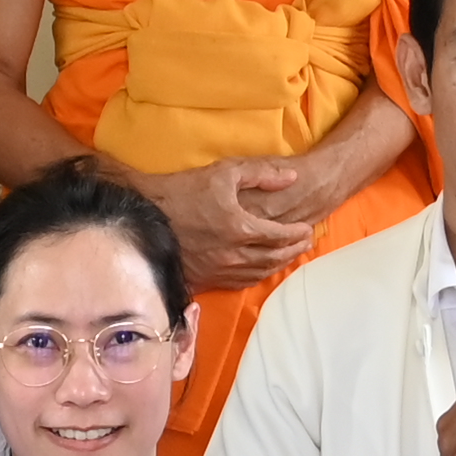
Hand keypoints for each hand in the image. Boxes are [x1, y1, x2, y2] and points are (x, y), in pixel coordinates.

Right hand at [144, 154, 315, 291]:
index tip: (307, 229)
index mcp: (241, 227)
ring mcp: (219, 270)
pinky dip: (257, 275)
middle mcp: (233, 254)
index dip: (297, 233)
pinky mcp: (206, 279)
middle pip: (275, 257)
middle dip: (294, 250)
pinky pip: (240, 283)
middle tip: (305, 243)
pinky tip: (262, 268)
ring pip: (260, 272)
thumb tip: (292, 178)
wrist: (147, 214)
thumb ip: (262, 174)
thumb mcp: (225, 172)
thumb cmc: (186, 190)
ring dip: (279, 264)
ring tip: (289, 255)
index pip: (281, 235)